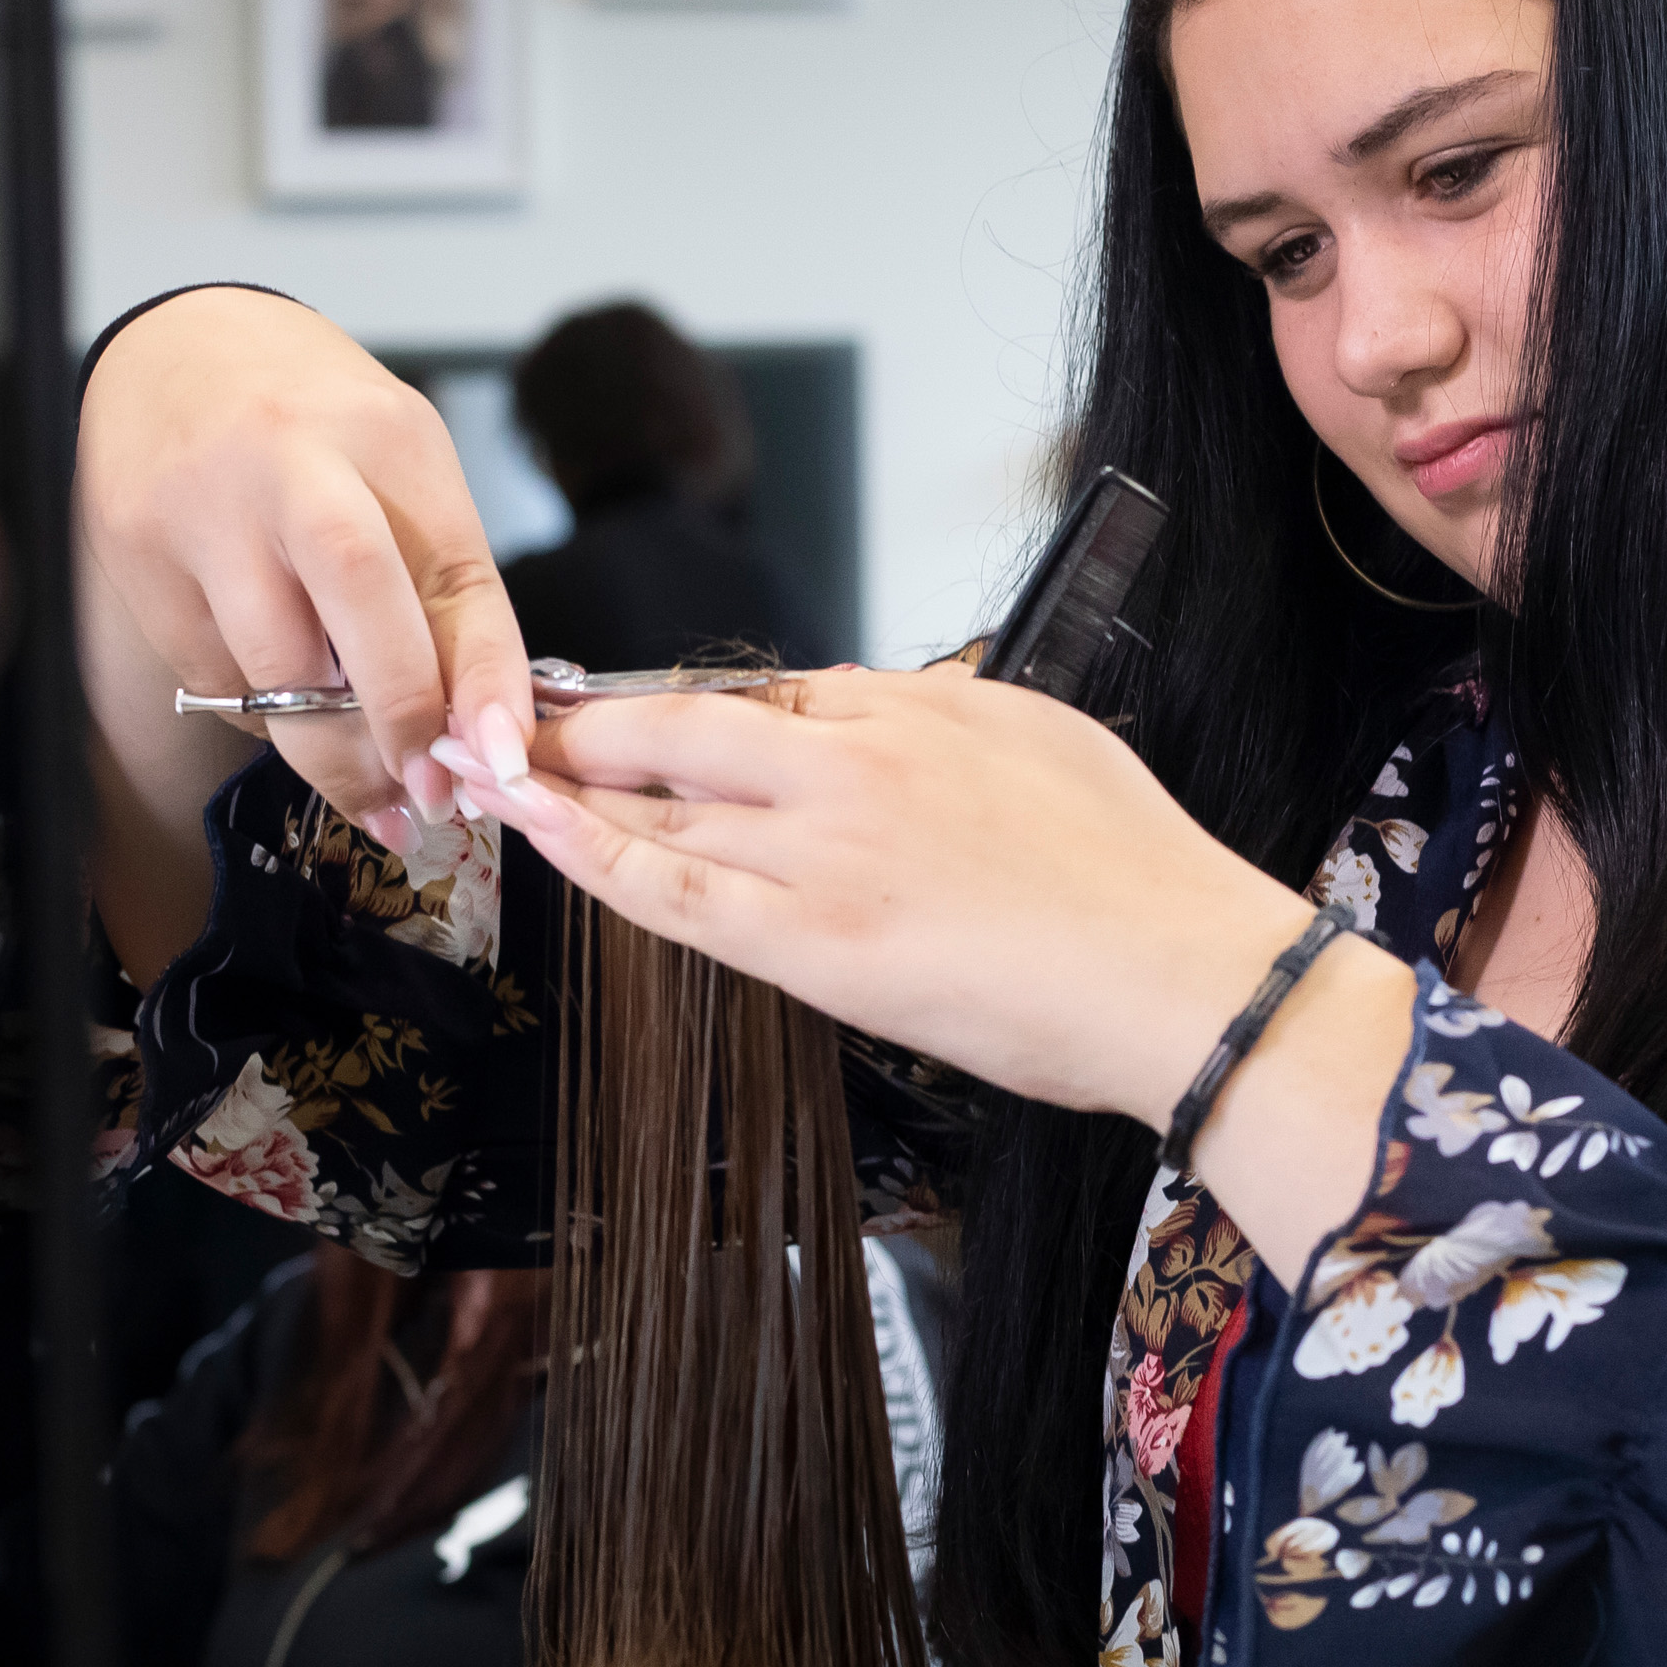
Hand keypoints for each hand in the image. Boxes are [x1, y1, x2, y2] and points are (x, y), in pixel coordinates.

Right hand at [75, 287, 535, 972]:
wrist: (174, 345)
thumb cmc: (315, 419)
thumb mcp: (402, 467)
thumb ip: (441, 582)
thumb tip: (477, 728)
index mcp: (384, 436)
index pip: (452, 573)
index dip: (483, 682)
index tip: (501, 759)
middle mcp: (289, 464)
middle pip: (354, 607)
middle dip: (398, 719)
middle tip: (427, 792)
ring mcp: (200, 511)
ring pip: (272, 672)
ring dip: (329, 751)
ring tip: (369, 782)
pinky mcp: (137, 557)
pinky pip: (214, 678)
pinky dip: (262, 714)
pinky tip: (284, 702)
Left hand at [499, 670, 1323, 1122]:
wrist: (1179, 973)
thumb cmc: (1138, 879)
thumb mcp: (1043, 743)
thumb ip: (947, 723)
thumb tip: (889, 719)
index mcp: (916, 708)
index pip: (768, 693)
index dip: (683, 708)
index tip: (634, 717)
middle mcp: (855, 762)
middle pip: (683, 722)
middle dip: (583, 720)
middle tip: (508, 718)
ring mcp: (824, 849)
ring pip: (658, 799)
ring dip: (560, 780)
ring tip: (487, 770)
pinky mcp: (811, 943)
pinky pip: (668, 889)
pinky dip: (586, 852)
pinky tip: (532, 828)